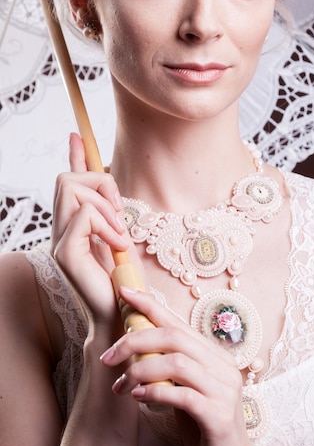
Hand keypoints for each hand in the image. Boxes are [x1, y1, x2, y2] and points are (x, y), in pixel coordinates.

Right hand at [51, 133, 128, 325]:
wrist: (121, 311)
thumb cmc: (122, 277)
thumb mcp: (120, 234)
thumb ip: (110, 211)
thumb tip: (109, 188)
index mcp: (73, 223)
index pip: (69, 182)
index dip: (75, 156)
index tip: (77, 135)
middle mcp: (60, 228)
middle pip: (68, 179)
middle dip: (101, 185)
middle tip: (120, 214)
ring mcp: (59, 240)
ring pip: (74, 191)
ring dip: (105, 206)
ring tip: (118, 234)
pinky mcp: (65, 252)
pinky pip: (83, 215)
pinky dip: (105, 225)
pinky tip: (116, 244)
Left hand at [101, 287, 253, 445]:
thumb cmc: (204, 427)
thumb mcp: (186, 390)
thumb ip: (171, 368)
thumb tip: (135, 344)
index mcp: (214, 356)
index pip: (178, 322)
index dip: (149, 304)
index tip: (123, 293)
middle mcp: (223, 366)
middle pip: (174, 337)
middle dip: (135, 341)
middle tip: (108, 358)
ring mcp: (224, 390)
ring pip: (176, 363)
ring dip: (140, 371)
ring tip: (121, 386)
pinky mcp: (219, 417)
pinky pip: (182, 395)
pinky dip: (154, 393)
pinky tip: (138, 398)